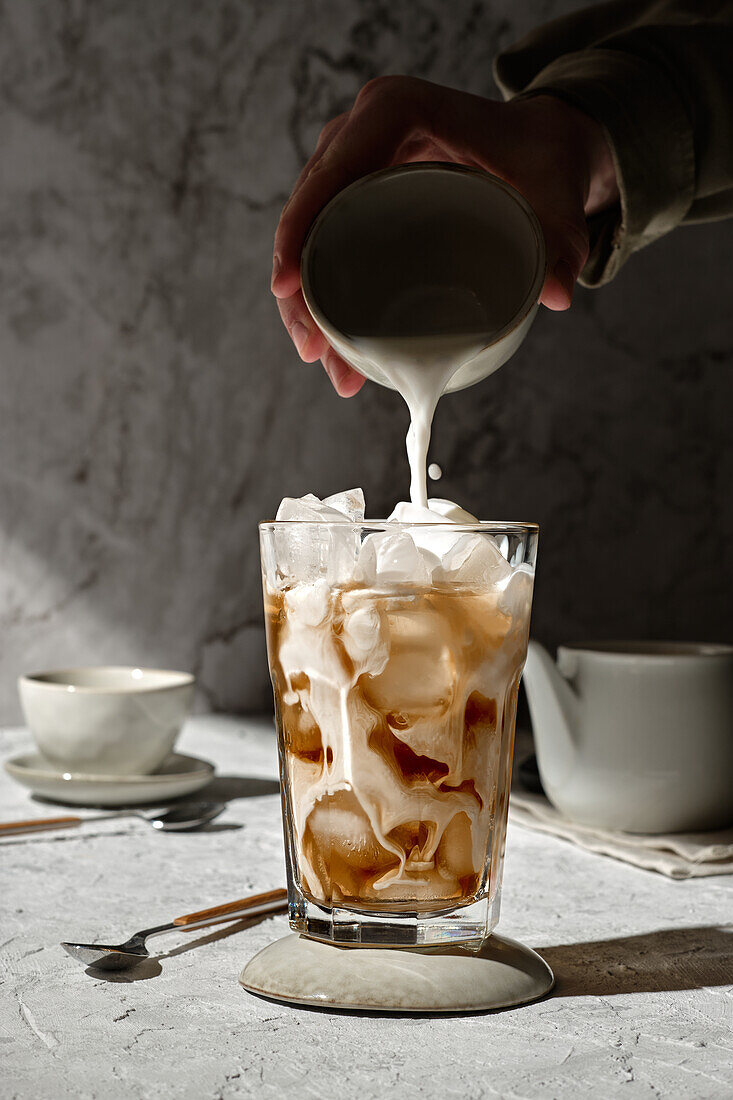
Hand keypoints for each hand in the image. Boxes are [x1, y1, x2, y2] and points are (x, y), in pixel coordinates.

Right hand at [272, 76, 617, 395]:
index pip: (331, 170)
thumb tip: (558, 295)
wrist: (542, 147)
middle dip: (299, 286)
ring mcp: (356, 161)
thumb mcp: (556, 194)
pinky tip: (332, 342)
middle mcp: (364, 131)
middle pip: (309, 211)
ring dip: (305, 299)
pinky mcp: (359, 190)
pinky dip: (323, 289)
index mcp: (397, 112)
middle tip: (314, 352)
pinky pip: (325, 238)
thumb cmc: (542, 160)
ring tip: (326, 363)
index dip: (298, 227)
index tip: (287, 286)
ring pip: (309, 232)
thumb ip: (564, 239)